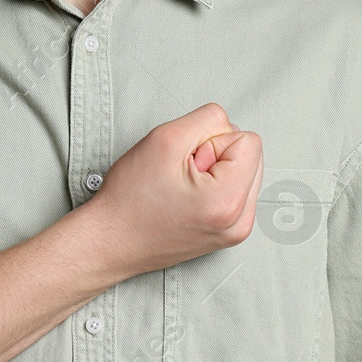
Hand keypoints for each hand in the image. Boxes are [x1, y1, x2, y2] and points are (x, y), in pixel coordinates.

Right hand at [85, 103, 263, 278]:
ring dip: (214, 170)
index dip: (212, 140)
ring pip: (243, 172)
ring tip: (181, 187)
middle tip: (181, 175)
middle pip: (250, 157)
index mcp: (229, 200)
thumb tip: (228, 125)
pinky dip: (213, 186)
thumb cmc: (130, 199)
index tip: (186, 162)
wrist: (111, 241)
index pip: (249, 140)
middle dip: (216, 155)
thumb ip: (207, 120)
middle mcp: (240, 221)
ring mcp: (236, 230)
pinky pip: (235, 190)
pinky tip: (185, 196)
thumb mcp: (166, 139)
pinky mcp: (228, 233)